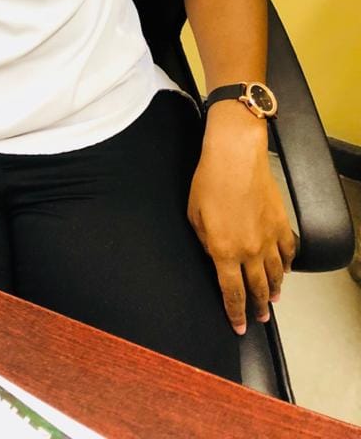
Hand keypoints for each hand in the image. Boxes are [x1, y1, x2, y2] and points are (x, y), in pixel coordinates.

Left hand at [187, 106, 296, 334]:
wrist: (235, 157)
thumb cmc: (210, 181)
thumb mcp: (194, 216)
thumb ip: (204, 241)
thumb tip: (214, 254)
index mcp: (223, 252)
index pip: (231, 294)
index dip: (235, 314)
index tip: (239, 326)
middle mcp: (249, 250)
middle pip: (256, 288)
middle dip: (257, 308)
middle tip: (260, 319)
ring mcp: (269, 238)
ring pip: (276, 274)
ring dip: (275, 289)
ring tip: (273, 300)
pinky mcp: (281, 223)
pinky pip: (288, 252)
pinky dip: (288, 264)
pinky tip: (286, 269)